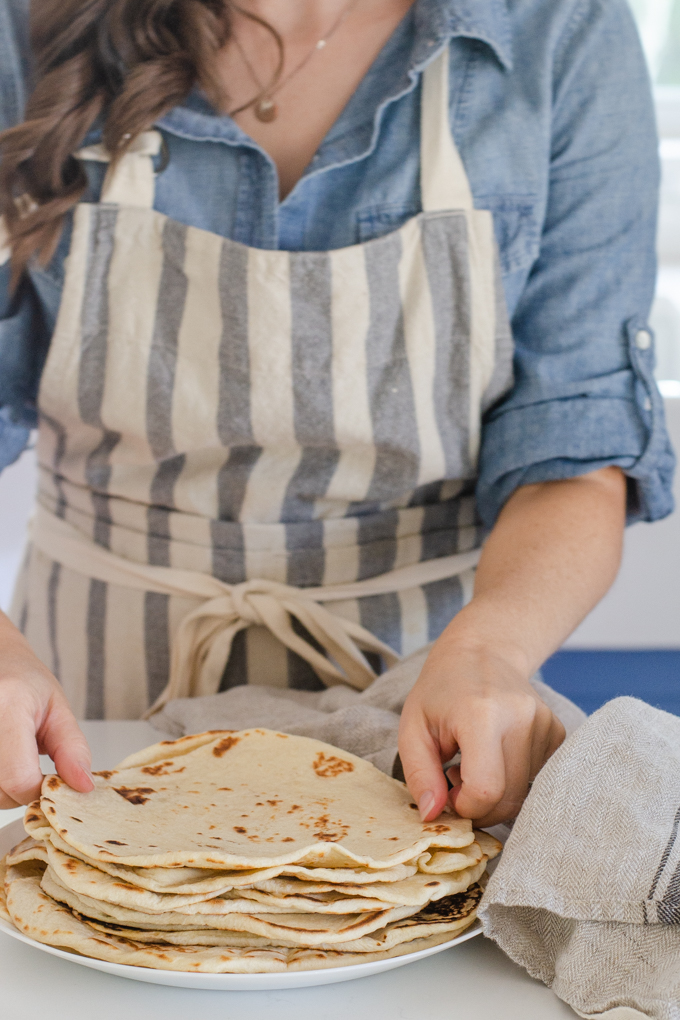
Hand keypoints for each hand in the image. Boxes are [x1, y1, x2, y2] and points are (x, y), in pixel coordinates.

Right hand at [0, 612, 93, 807]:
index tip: (55, 780)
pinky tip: (6, 761)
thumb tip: (83, 787)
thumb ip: (72, 749)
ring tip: (17, 757)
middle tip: (34, 762)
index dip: (42, 791)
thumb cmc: (24, 682)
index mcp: (7, 707)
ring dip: (7, 788)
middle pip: (1, 793)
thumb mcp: (58, 708)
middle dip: (25, 791)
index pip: (19, 779)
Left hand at [398, 639, 564, 825]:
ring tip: (474, 763)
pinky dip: (514, 779)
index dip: (465, 807)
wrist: (481, 652)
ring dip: (496, 793)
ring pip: (524, 792)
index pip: (485, 789)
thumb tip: (434, 816)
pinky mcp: (557, 730)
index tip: (448, 794)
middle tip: (457, 783)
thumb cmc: (440, 691)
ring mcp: (544, 723)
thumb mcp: (412, 729)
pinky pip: (538, 778)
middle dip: (480, 806)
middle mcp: (521, 718)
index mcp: (481, 715)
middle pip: (509, 798)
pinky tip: (495, 757)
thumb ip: (419, 774)